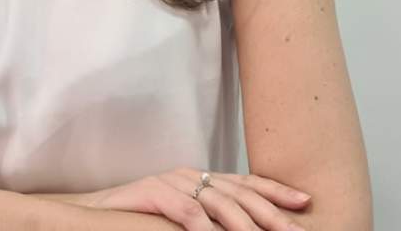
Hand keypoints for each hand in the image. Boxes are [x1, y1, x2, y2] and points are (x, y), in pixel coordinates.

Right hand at [82, 167, 311, 230]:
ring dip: (244, 222)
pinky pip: (184, 209)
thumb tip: (246, 230)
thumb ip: (210, 222)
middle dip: (272, 212)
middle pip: (239, 192)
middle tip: (296, 230)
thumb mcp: (183, 220)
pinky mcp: (152, 191)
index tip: (305, 201)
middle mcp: (192, 176)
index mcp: (202, 180)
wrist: (95, 212)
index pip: (246, 182)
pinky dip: (203, 224)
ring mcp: (172, 181)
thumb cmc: (141, 220)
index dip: (276, 191)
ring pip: (217, 200)